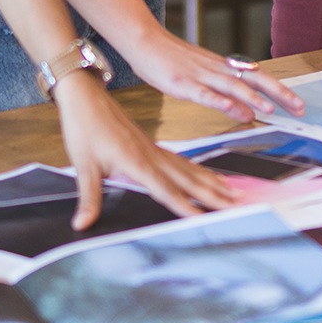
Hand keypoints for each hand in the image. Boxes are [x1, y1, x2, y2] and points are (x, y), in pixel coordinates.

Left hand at [50, 71, 236, 226]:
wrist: (87, 98)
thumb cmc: (85, 128)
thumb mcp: (83, 165)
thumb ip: (89, 197)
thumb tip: (82, 224)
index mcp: (137, 162)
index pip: (166, 191)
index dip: (186, 207)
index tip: (205, 219)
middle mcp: (153, 157)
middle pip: (189, 181)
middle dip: (215, 195)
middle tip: (239, 205)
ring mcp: (156, 151)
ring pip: (191, 171)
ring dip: (214, 184)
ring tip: (235, 194)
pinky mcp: (154, 147)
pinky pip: (184, 162)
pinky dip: (201, 172)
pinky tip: (211, 177)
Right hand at [117, 24, 305, 122]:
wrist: (145, 40)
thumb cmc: (172, 60)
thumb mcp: (204, 79)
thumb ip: (228, 97)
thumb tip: (250, 114)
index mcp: (224, 68)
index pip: (259, 79)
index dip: (281, 90)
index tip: (299, 104)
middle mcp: (218, 70)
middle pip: (255, 80)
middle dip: (279, 94)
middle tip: (300, 108)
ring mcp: (201, 76)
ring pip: (233, 87)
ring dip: (253, 98)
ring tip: (271, 109)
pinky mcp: (183, 83)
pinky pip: (204, 94)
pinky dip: (220, 102)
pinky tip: (232, 110)